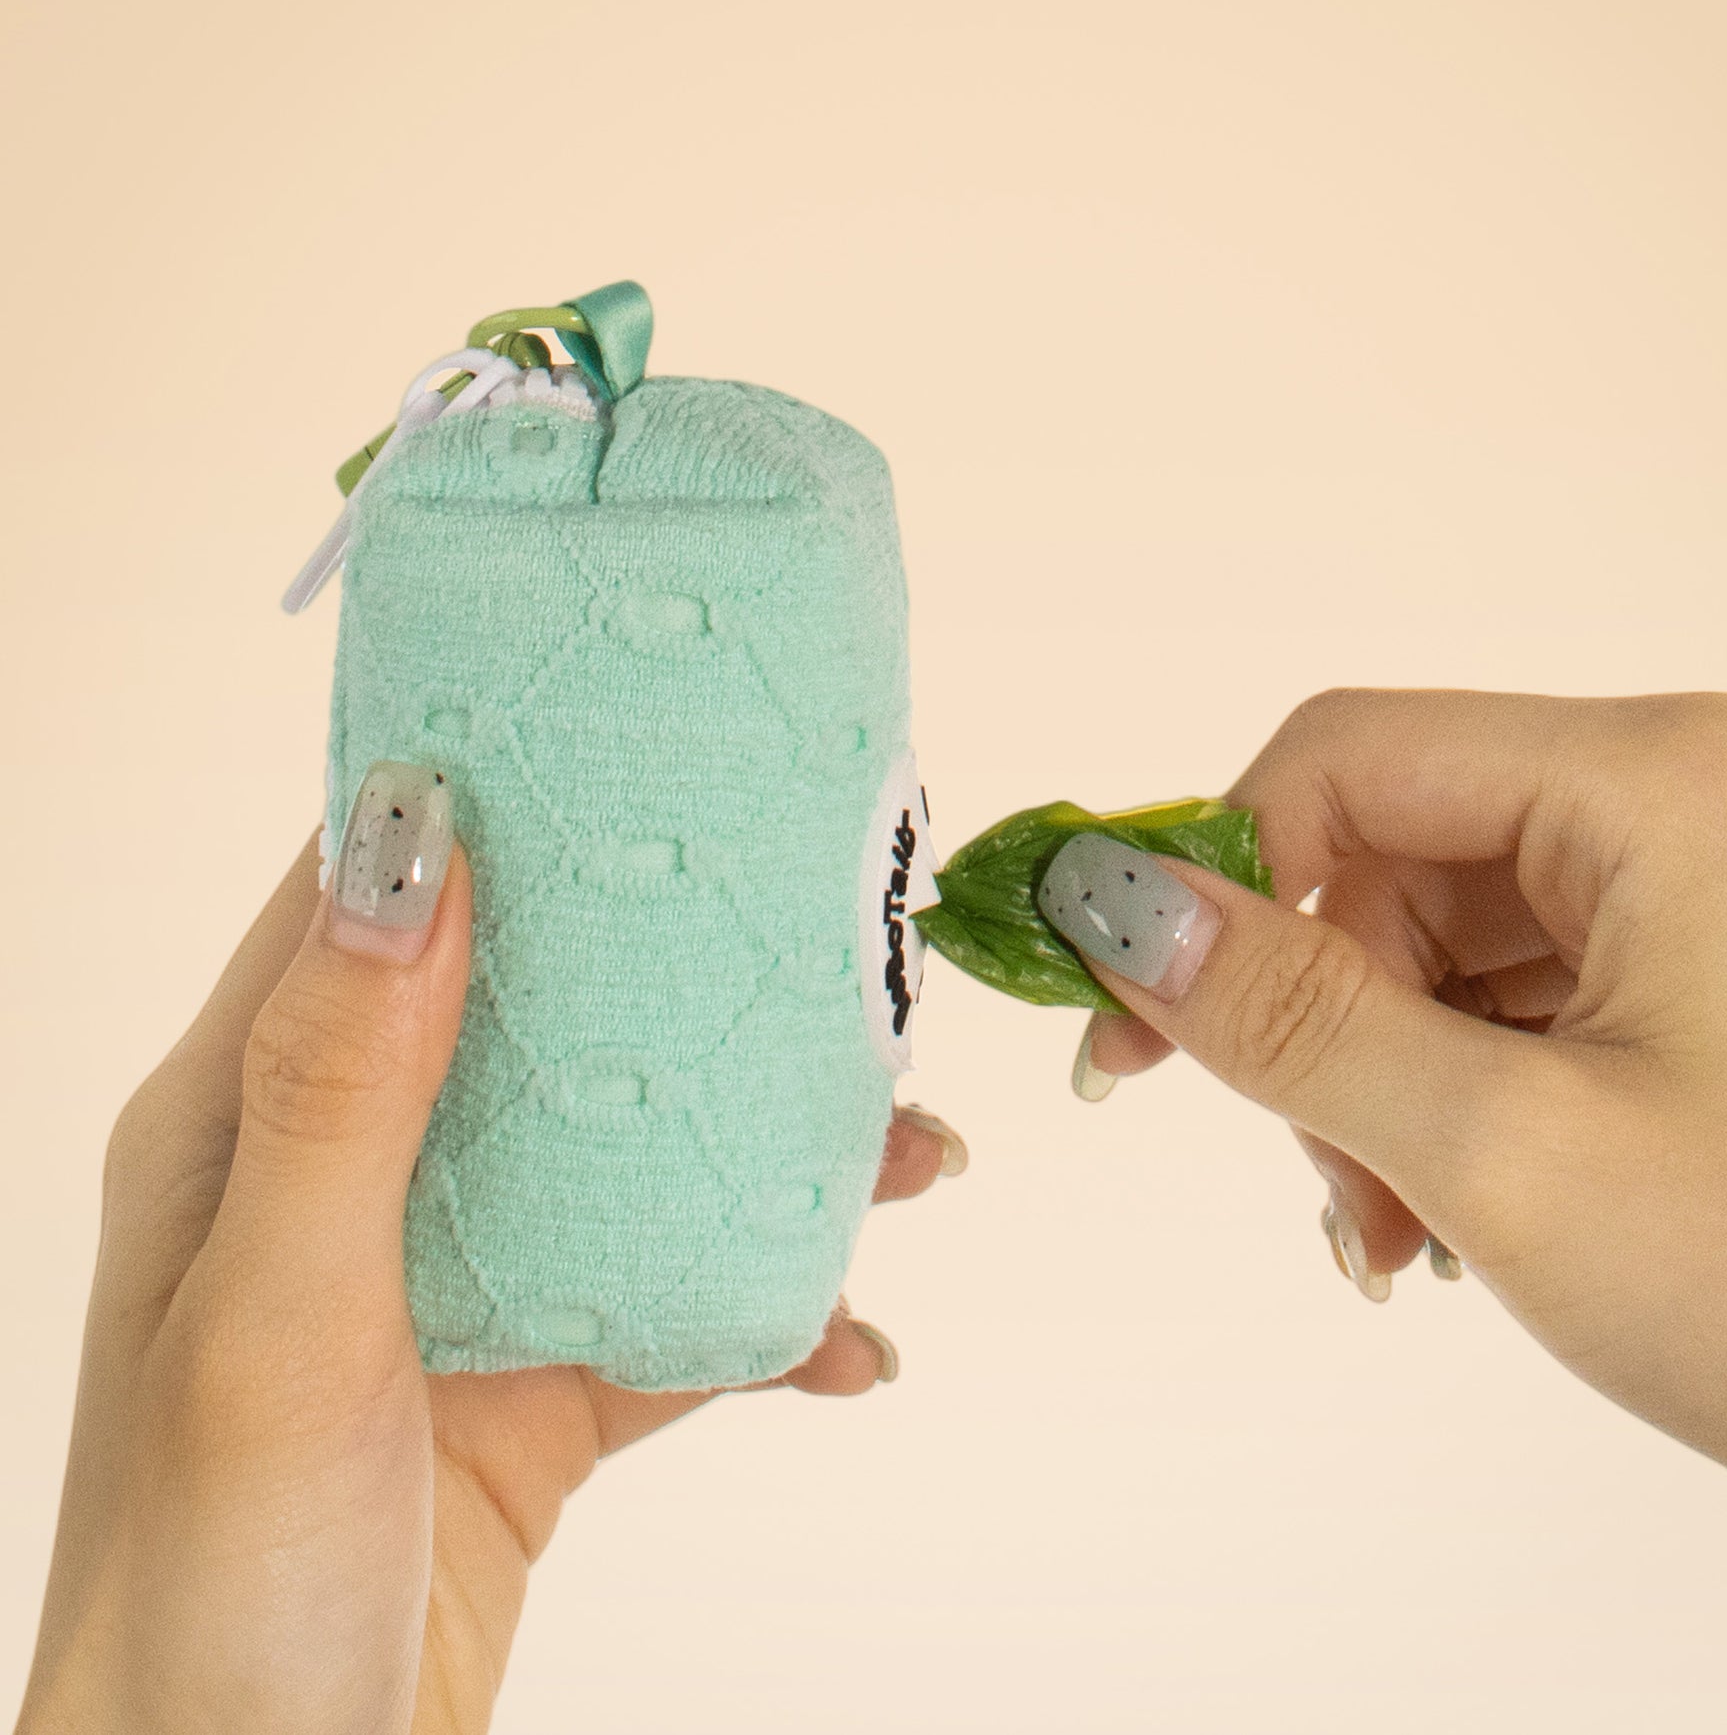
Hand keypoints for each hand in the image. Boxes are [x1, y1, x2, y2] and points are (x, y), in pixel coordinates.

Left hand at [17, 802, 963, 1734]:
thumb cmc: (209, 1594)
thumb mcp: (275, 1325)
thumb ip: (345, 1088)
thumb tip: (412, 837)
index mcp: (256, 1120)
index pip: (374, 896)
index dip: (496, 802)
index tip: (640, 735)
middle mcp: (364, 1175)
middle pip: (554, 1013)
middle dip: (695, 972)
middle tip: (845, 942)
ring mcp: (463, 1279)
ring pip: (644, 1156)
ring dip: (778, 1147)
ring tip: (914, 1156)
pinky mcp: (540, 1383)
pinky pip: (683, 1309)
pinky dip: (778, 1315)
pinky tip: (853, 1344)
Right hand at [1051, 690, 1726, 1613]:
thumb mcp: (1501, 1149)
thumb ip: (1287, 1013)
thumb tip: (1110, 900)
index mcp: (1655, 781)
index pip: (1347, 758)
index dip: (1213, 878)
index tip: (1127, 1024)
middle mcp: (1688, 796)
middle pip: (1395, 860)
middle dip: (1321, 1025)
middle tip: (1319, 1187)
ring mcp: (1713, 885)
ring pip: (1446, 942)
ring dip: (1382, 1087)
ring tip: (1401, 1237)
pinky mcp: (1719, 972)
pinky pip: (1522, 996)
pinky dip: (1458, 1100)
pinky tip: (1455, 1222)